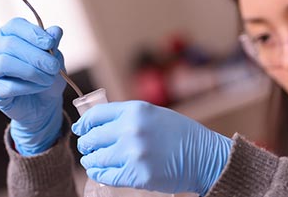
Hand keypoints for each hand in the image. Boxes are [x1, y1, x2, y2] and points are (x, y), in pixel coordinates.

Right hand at [0, 17, 64, 155]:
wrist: (42, 104)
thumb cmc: (45, 75)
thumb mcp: (54, 58)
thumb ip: (52, 44)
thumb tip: (55, 31)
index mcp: (6, 35)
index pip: (14, 25)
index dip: (32, 33)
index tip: (50, 43)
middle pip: (9, 44)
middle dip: (36, 55)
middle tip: (54, 66)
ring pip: (4, 63)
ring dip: (31, 71)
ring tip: (48, 79)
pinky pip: (8, 86)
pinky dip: (28, 87)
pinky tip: (38, 88)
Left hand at [72, 101, 232, 194]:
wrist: (206, 157)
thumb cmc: (182, 135)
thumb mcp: (154, 115)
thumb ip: (128, 117)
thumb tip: (99, 124)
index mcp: (135, 110)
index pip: (96, 116)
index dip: (85, 124)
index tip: (81, 129)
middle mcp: (131, 130)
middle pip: (93, 138)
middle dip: (86, 144)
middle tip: (86, 148)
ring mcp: (133, 154)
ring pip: (96, 159)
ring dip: (91, 161)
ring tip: (91, 161)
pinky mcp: (137, 175)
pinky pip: (107, 176)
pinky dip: (99, 175)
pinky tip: (99, 172)